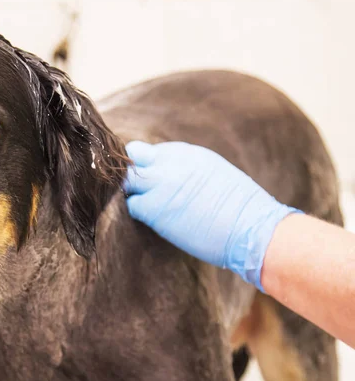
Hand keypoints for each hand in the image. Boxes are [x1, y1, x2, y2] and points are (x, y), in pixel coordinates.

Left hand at [123, 141, 300, 290]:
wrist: (252, 229)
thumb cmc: (241, 209)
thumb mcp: (215, 174)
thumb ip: (188, 170)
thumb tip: (172, 179)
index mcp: (188, 154)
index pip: (149, 151)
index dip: (146, 166)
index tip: (150, 180)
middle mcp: (171, 163)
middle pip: (133, 157)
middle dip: (132, 173)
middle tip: (140, 192)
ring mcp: (161, 184)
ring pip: (128, 181)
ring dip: (132, 193)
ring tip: (147, 207)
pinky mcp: (155, 208)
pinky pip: (133, 206)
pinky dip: (137, 212)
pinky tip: (152, 221)